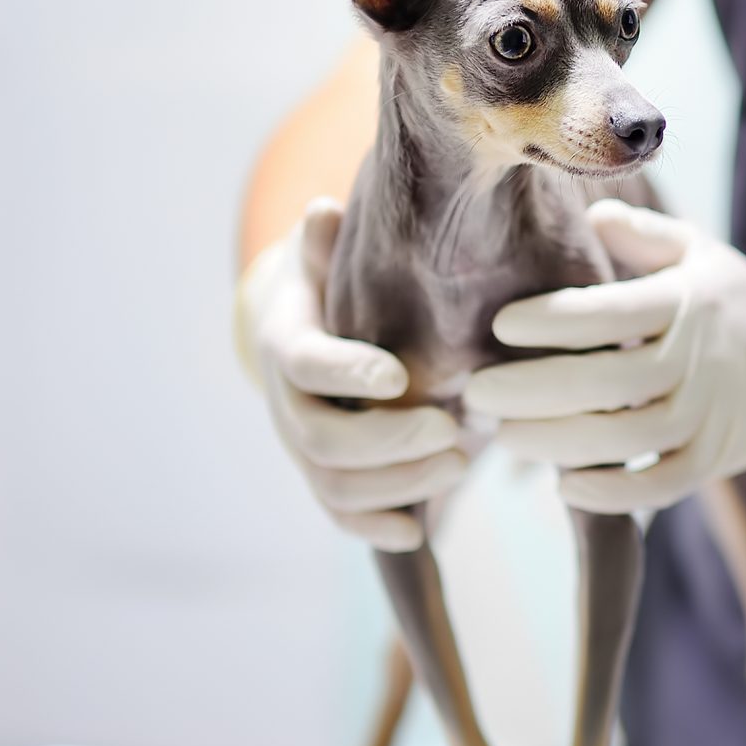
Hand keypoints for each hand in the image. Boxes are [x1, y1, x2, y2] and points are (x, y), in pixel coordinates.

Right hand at [235, 199, 467, 549]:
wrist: (320, 330)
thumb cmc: (345, 285)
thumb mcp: (339, 260)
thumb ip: (332, 247)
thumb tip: (321, 212)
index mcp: (287, 340)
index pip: (306, 363)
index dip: (348, 373)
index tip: (399, 377)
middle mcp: (285, 401)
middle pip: (321, 441)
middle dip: (389, 443)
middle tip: (454, 430)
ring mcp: (303, 446)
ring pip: (334, 486)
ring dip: (398, 484)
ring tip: (461, 462)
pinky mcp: (326, 478)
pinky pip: (340, 516)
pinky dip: (375, 529)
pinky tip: (415, 532)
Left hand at [466, 201, 745, 513]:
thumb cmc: (729, 301)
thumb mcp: (698, 251)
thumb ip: (643, 234)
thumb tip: (592, 214)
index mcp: (689, 302)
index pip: (612, 312)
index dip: (552, 321)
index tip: (501, 324)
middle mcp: (700, 360)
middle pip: (609, 382)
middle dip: (534, 389)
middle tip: (478, 391)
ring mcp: (708, 415)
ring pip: (628, 438)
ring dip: (559, 442)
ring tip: (505, 436)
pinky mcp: (712, 460)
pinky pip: (659, 486)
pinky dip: (611, 492)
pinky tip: (563, 483)